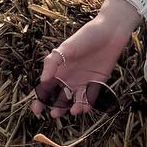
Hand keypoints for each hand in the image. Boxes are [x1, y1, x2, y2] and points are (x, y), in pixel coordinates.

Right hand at [31, 8, 130, 126]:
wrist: (110, 32)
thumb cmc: (85, 37)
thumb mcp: (66, 47)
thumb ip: (52, 63)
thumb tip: (42, 81)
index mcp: (59, 70)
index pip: (47, 88)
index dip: (40, 100)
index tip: (37, 110)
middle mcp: (70, 78)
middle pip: (60, 98)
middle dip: (57, 108)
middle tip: (55, 114)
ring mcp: (83, 81)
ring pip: (75, 101)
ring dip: (73, 108)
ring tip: (73, 110)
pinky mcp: (98, 83)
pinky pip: (90, 97)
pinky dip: (87, 104)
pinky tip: (84, 107)